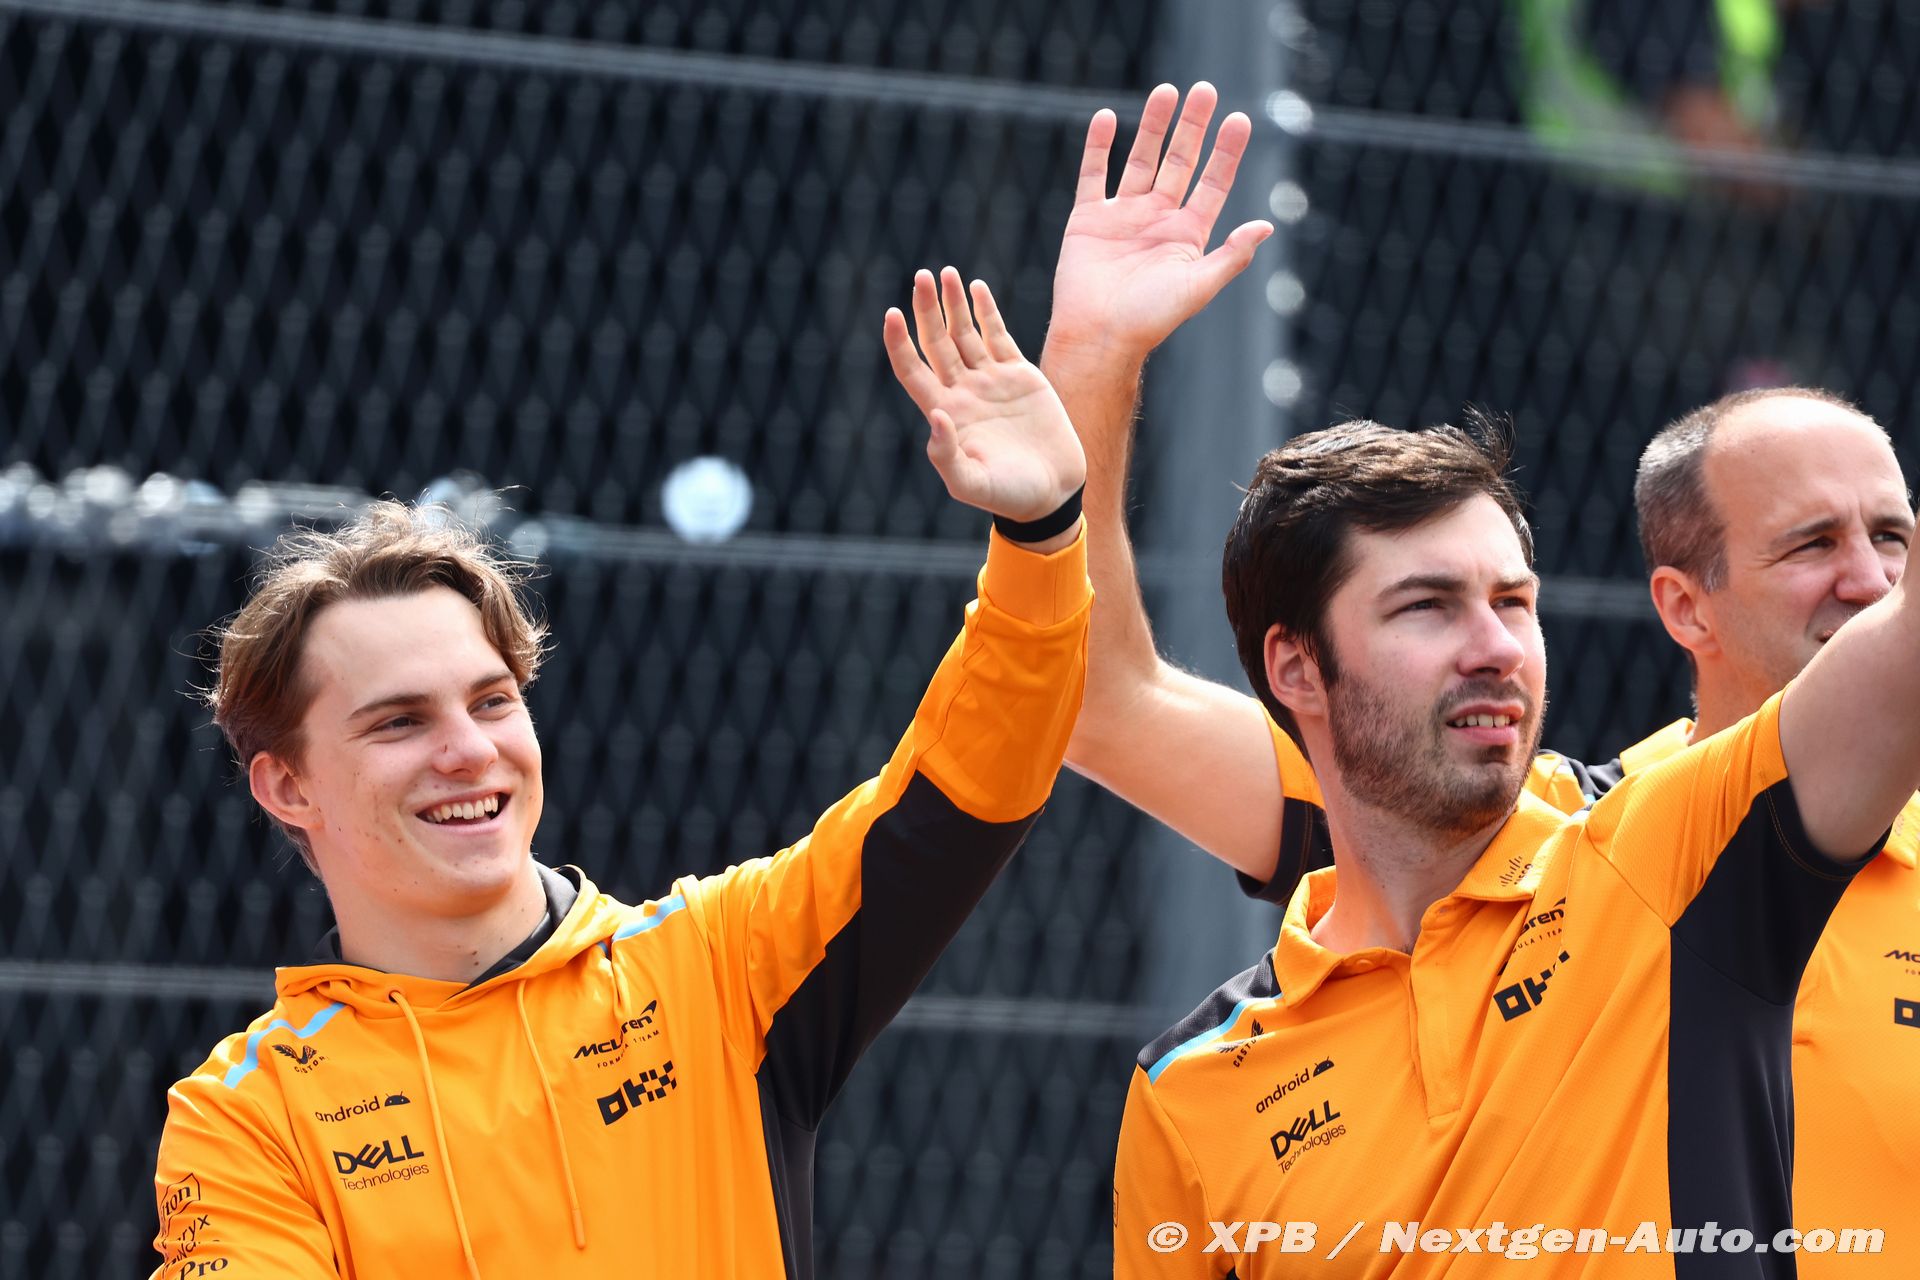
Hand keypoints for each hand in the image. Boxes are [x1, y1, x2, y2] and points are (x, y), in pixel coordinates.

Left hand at [885, 267, 1087, 526]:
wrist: (1053, 492)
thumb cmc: (1009, 496)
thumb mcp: (972, 484)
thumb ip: (947, 456)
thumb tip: (935, 415)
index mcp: (945, 414)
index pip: (913, 369)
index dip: (899, 343)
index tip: (891, 314)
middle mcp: (963, 392)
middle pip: (936, 342)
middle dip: (926, 309)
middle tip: (921, 276)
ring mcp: (990, 382)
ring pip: (965, 333)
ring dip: (953, 303)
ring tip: (945, 273)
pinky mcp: (1020, 376)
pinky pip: (998, 336)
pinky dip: (987, 312)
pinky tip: (977, 288)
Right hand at [1047, 82, 1273, 362]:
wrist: (1098, 337)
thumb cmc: (1151, 320)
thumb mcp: (1199, 287)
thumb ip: (1232, 255)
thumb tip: (1266, 225)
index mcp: (1187, 235)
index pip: (1212, 183)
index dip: (1226, 152)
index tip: (1239, 119)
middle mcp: (1157, 220)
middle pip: (1180, 161)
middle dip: (1193, 127)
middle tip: (1204, 90)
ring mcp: (1123, 217)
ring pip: (1140, 160)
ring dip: (1152, 126)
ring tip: (1165, 90)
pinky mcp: (1088, 220)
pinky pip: (1093, 175)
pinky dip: (1097, 147)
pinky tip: (1105, 118)